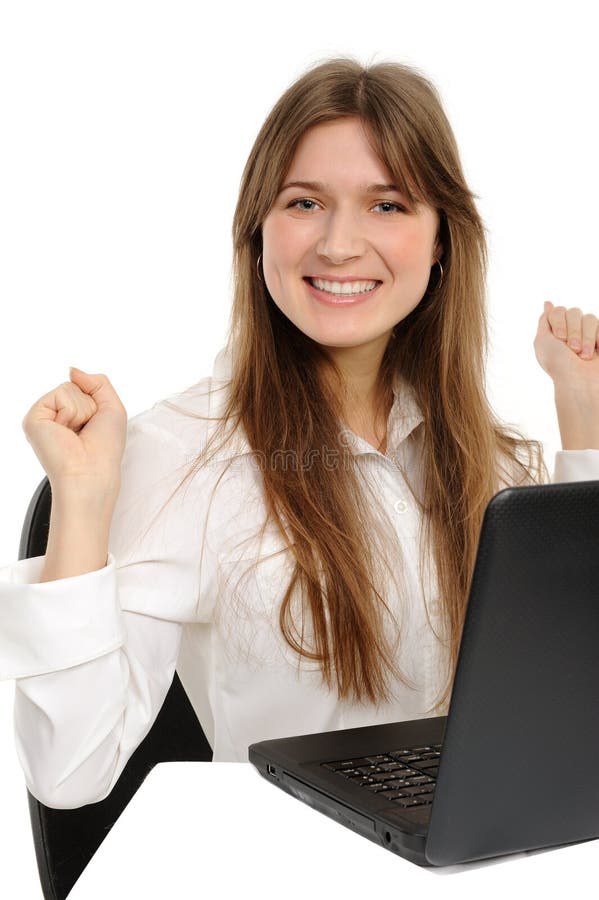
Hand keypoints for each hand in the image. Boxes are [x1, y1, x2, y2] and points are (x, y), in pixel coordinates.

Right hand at [22, 367, 127, 492]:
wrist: (92, 472)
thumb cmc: (105, 449)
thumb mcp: (112, 407)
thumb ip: (97, 382)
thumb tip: (72, 370)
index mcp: (70, 417)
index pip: (83, 388)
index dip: (97, 404)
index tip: (95, 427)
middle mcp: (54, 417)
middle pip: (76, 386)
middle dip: (90, 406)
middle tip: (86, 431)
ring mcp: (43, 417)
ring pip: (69, 388)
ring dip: (82, 410)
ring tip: (77, 433)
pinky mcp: (34, 419)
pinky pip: (61, 394)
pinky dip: (71, 411)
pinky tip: (66, 431)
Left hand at [534, 301, 598, 386]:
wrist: (580, 383)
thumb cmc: (559, 365)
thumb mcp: (542, 341)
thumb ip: (545, 321)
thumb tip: (548, 303)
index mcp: (555, 331)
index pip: (558, 310)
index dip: (559, 322)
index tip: (559, 339)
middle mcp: (571, 330)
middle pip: (574, 311)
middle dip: (573, 331)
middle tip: (572, 349)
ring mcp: (588, 334)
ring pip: (589, 318)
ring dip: (585, 337)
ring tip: (584, 355)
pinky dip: (597, 339)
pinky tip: (595, 352)